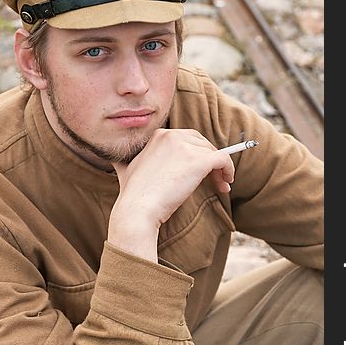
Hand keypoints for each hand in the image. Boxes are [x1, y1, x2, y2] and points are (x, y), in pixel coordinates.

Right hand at [107, 129, 233, 260]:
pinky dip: (229, 170)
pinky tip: (226, 184)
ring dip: (220, 168)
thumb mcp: (126, 169)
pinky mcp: (198, 161)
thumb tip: (117, 160)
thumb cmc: (132, 195)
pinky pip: (223, 159)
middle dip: (209, 159)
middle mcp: (172, 136)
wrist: (136, 209)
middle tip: (214, 178)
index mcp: (158, 136)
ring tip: (221, 185)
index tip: (199, 171)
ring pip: (214, 152)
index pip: (186, 139)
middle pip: (202, 143)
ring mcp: (185, 147)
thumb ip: (129, 160)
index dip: (195, 154)